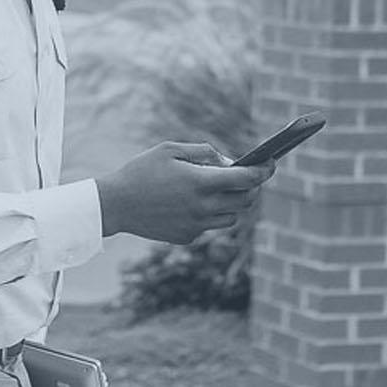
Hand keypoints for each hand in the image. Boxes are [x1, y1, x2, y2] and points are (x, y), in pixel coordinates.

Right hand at [96, 141, 275, 243]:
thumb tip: (229, 163)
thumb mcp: (171, 149)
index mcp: (201, 182)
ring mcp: (196, 225)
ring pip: (231, 217)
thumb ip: (204, 153)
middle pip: (245, 200)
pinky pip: (210, 226)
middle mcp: (203, 207)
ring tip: (220, 190)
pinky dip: (211, 214)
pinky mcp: (187, 237)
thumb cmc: (142, 170)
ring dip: (233, 203)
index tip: (272, 163)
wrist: (115, 204)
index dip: (264, 170)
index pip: (246, 179)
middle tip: (247, 175)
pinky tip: (195, 203)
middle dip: (251, 187)